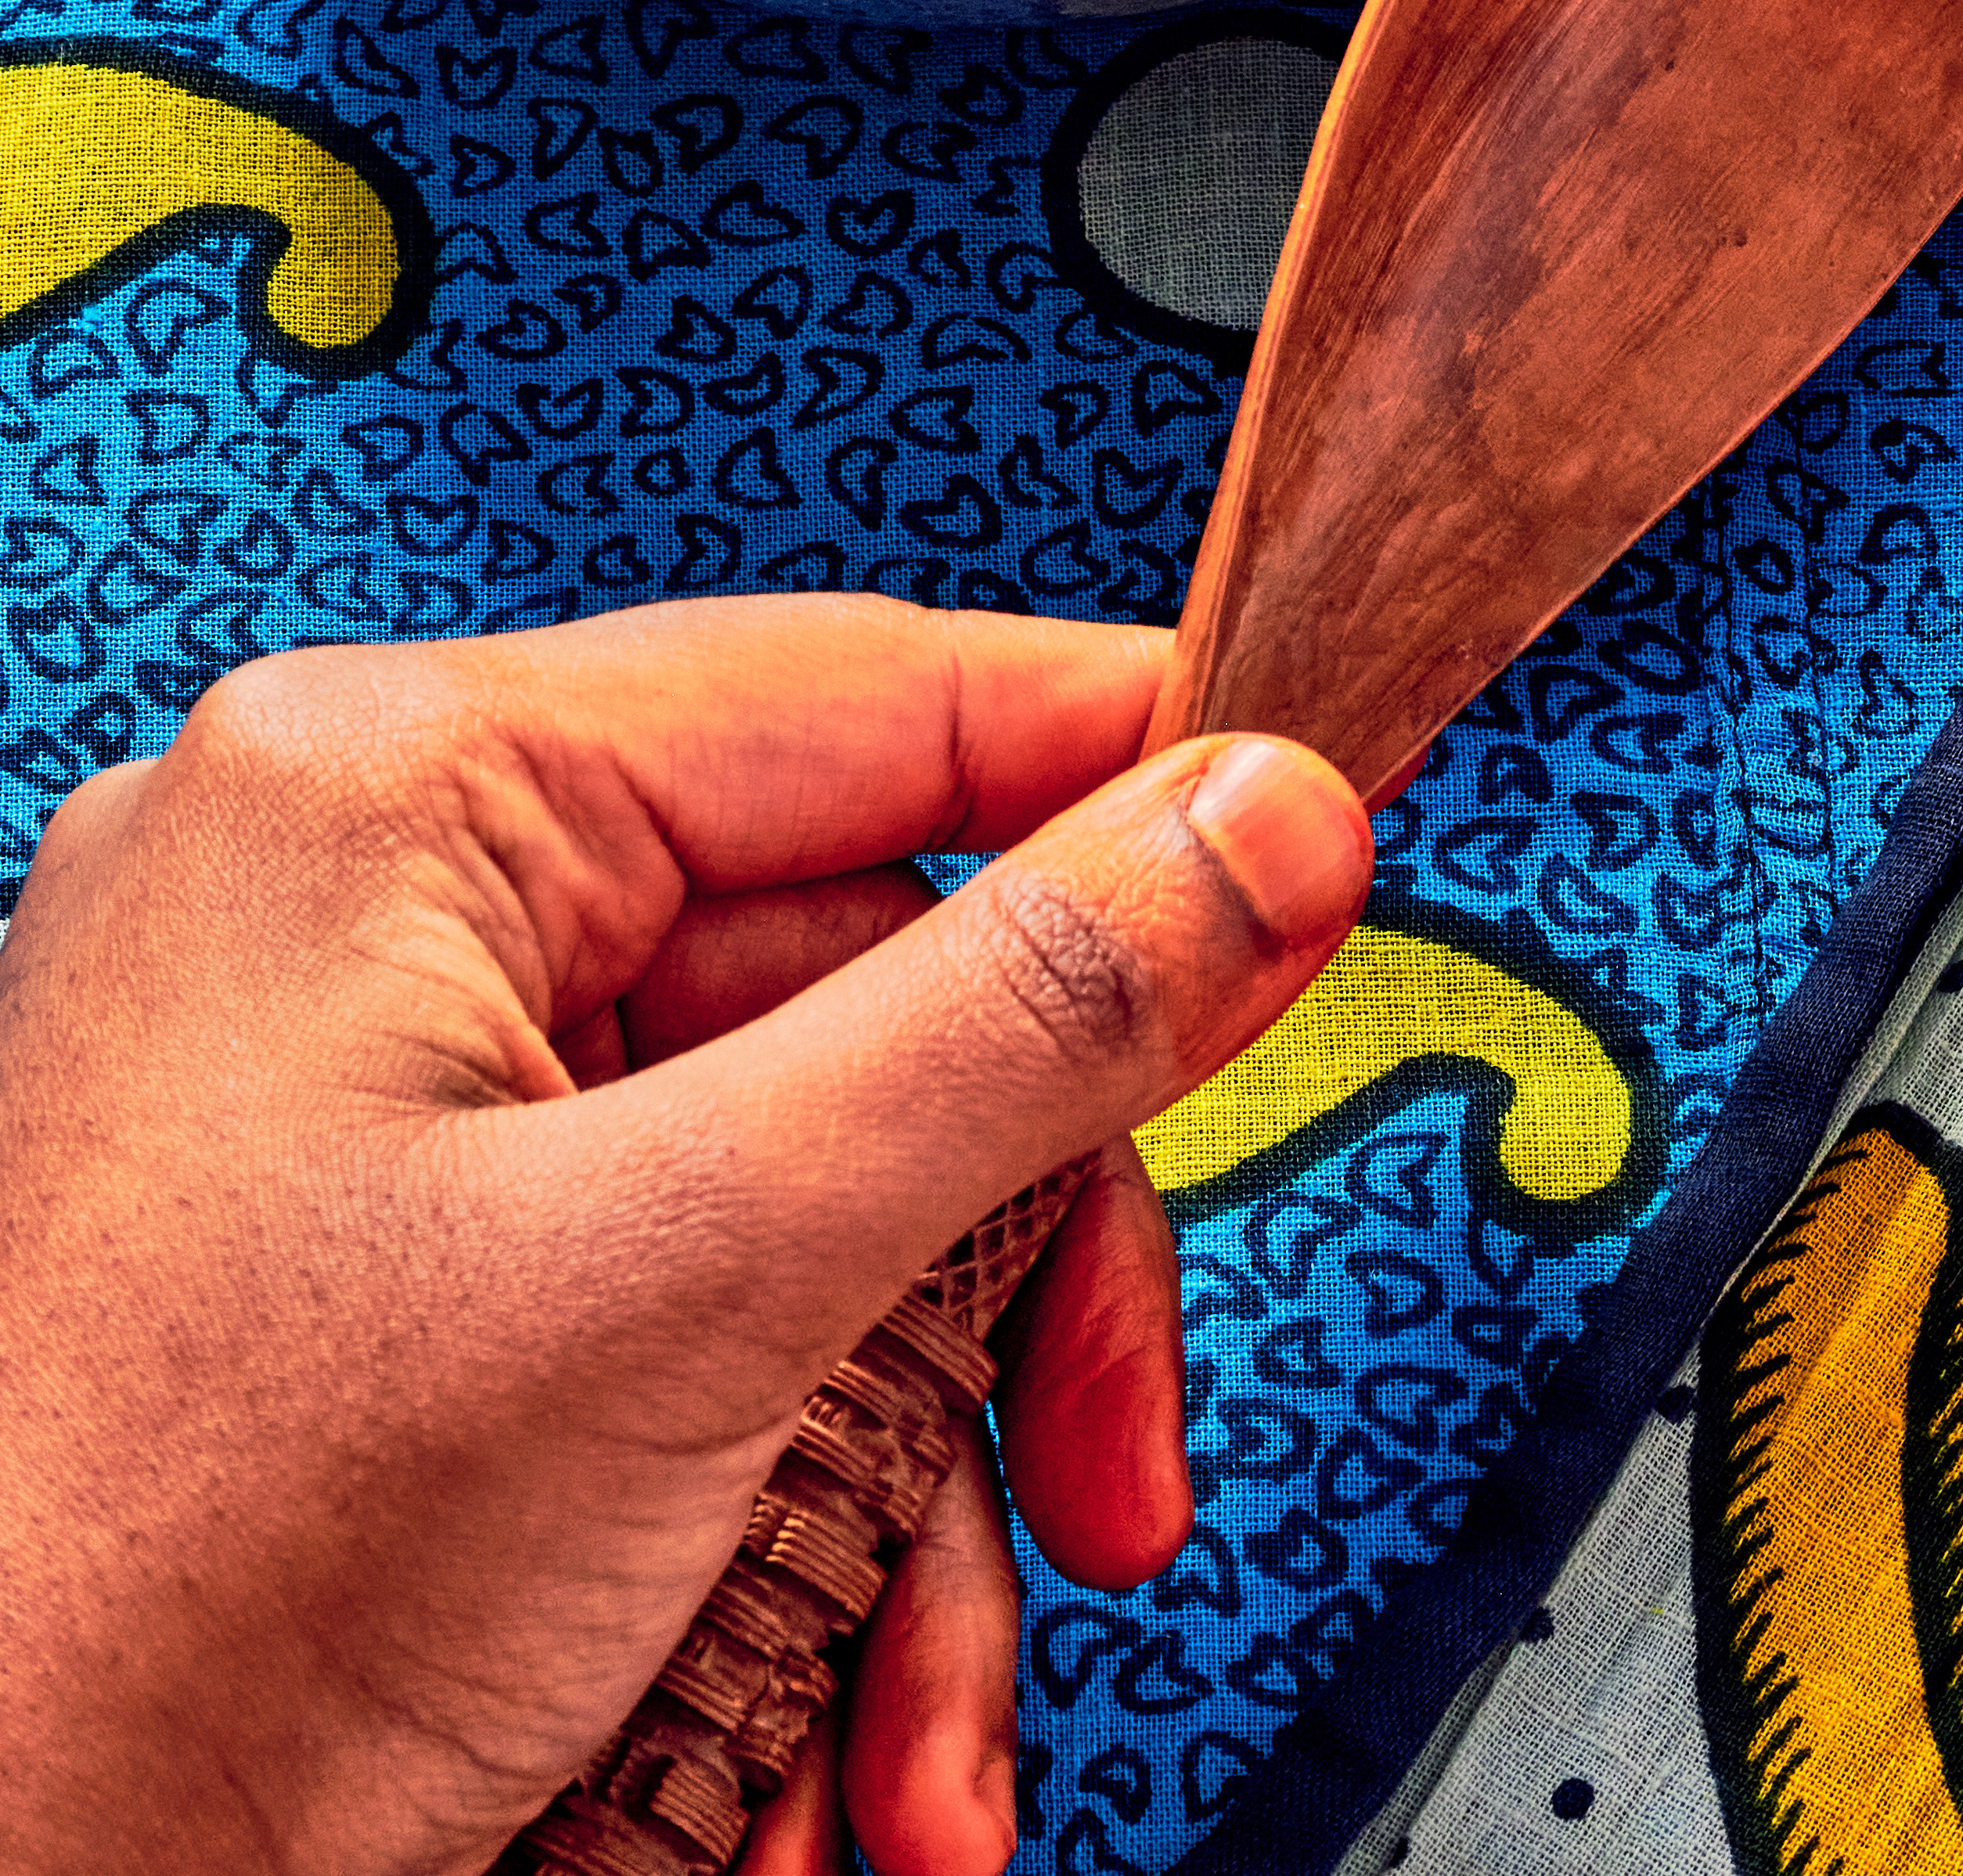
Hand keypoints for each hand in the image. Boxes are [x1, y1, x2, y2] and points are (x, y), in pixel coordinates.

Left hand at [0, 601, 1369, 1875]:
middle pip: (869, 1022)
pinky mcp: (378, 1308)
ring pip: (800, 1236)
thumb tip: (1264, 815)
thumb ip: (1022, 1018)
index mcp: (391, 800)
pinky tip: (790, 1759)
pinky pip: (682, 1357)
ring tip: (902, 1748)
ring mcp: (364, 1123)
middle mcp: (370, 923)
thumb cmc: (145, 1609)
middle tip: (1096, 1480)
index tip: (1321, 867)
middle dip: (993, 1323)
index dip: (1132, 788)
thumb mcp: (694, 1275)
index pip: (881, 699)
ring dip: (895, 1517)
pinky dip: (770, 1561)